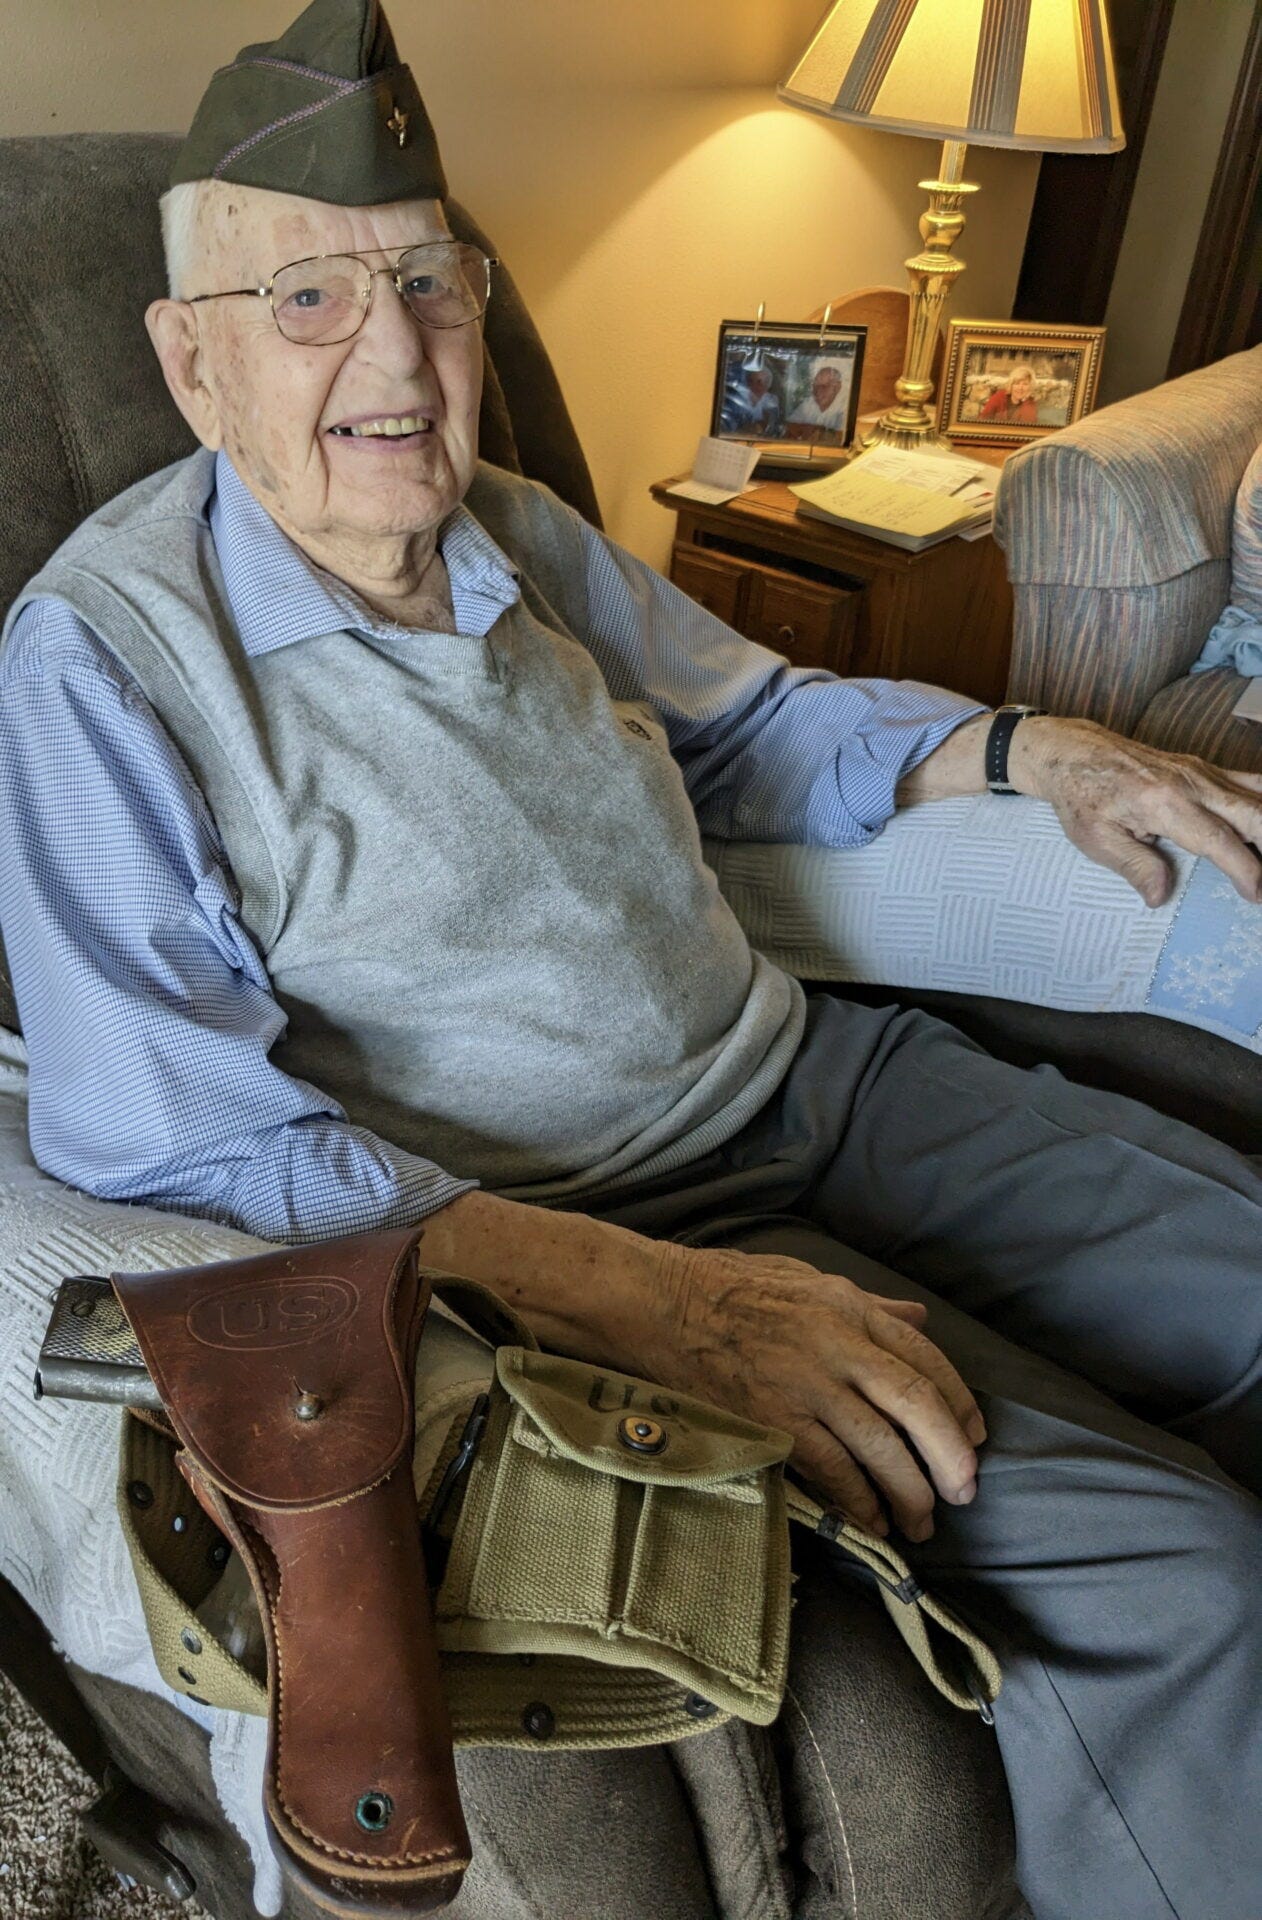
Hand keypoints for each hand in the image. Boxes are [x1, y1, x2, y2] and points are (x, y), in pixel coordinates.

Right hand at [645, 1242, 983, 1541]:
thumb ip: (869, 1304)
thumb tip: (921, 1320)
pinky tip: (872, 1523)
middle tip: (964, 1492)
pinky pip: (831, 1469)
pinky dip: (859, 1501)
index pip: (926, 1358)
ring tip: (921, 1522)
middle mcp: (837, 1343)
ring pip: (880, 1445)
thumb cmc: (730, 1288)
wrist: (659, 1304)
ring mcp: (805, 1383)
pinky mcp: (772, 1419)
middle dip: (950, 1455)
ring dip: (909, 1491)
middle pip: (916, 1403)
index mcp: (849, 1306)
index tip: (975, 1438)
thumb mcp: (808, 1279)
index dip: (959, 1404)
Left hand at [1009, 716, 1261, 906]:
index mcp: (1164, 804)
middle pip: (1252, 812)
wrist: (1075, 753)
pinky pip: (1248, 781)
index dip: (1243, 868)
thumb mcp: (1096, 839)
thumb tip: (1160, 897)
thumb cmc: (1082, 797)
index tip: (1256, 894)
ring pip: (1256, 794)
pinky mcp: (1203, 768)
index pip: (1217, 840)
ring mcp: (1201, 772)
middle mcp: (1191, 783)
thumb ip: (1134, 867)